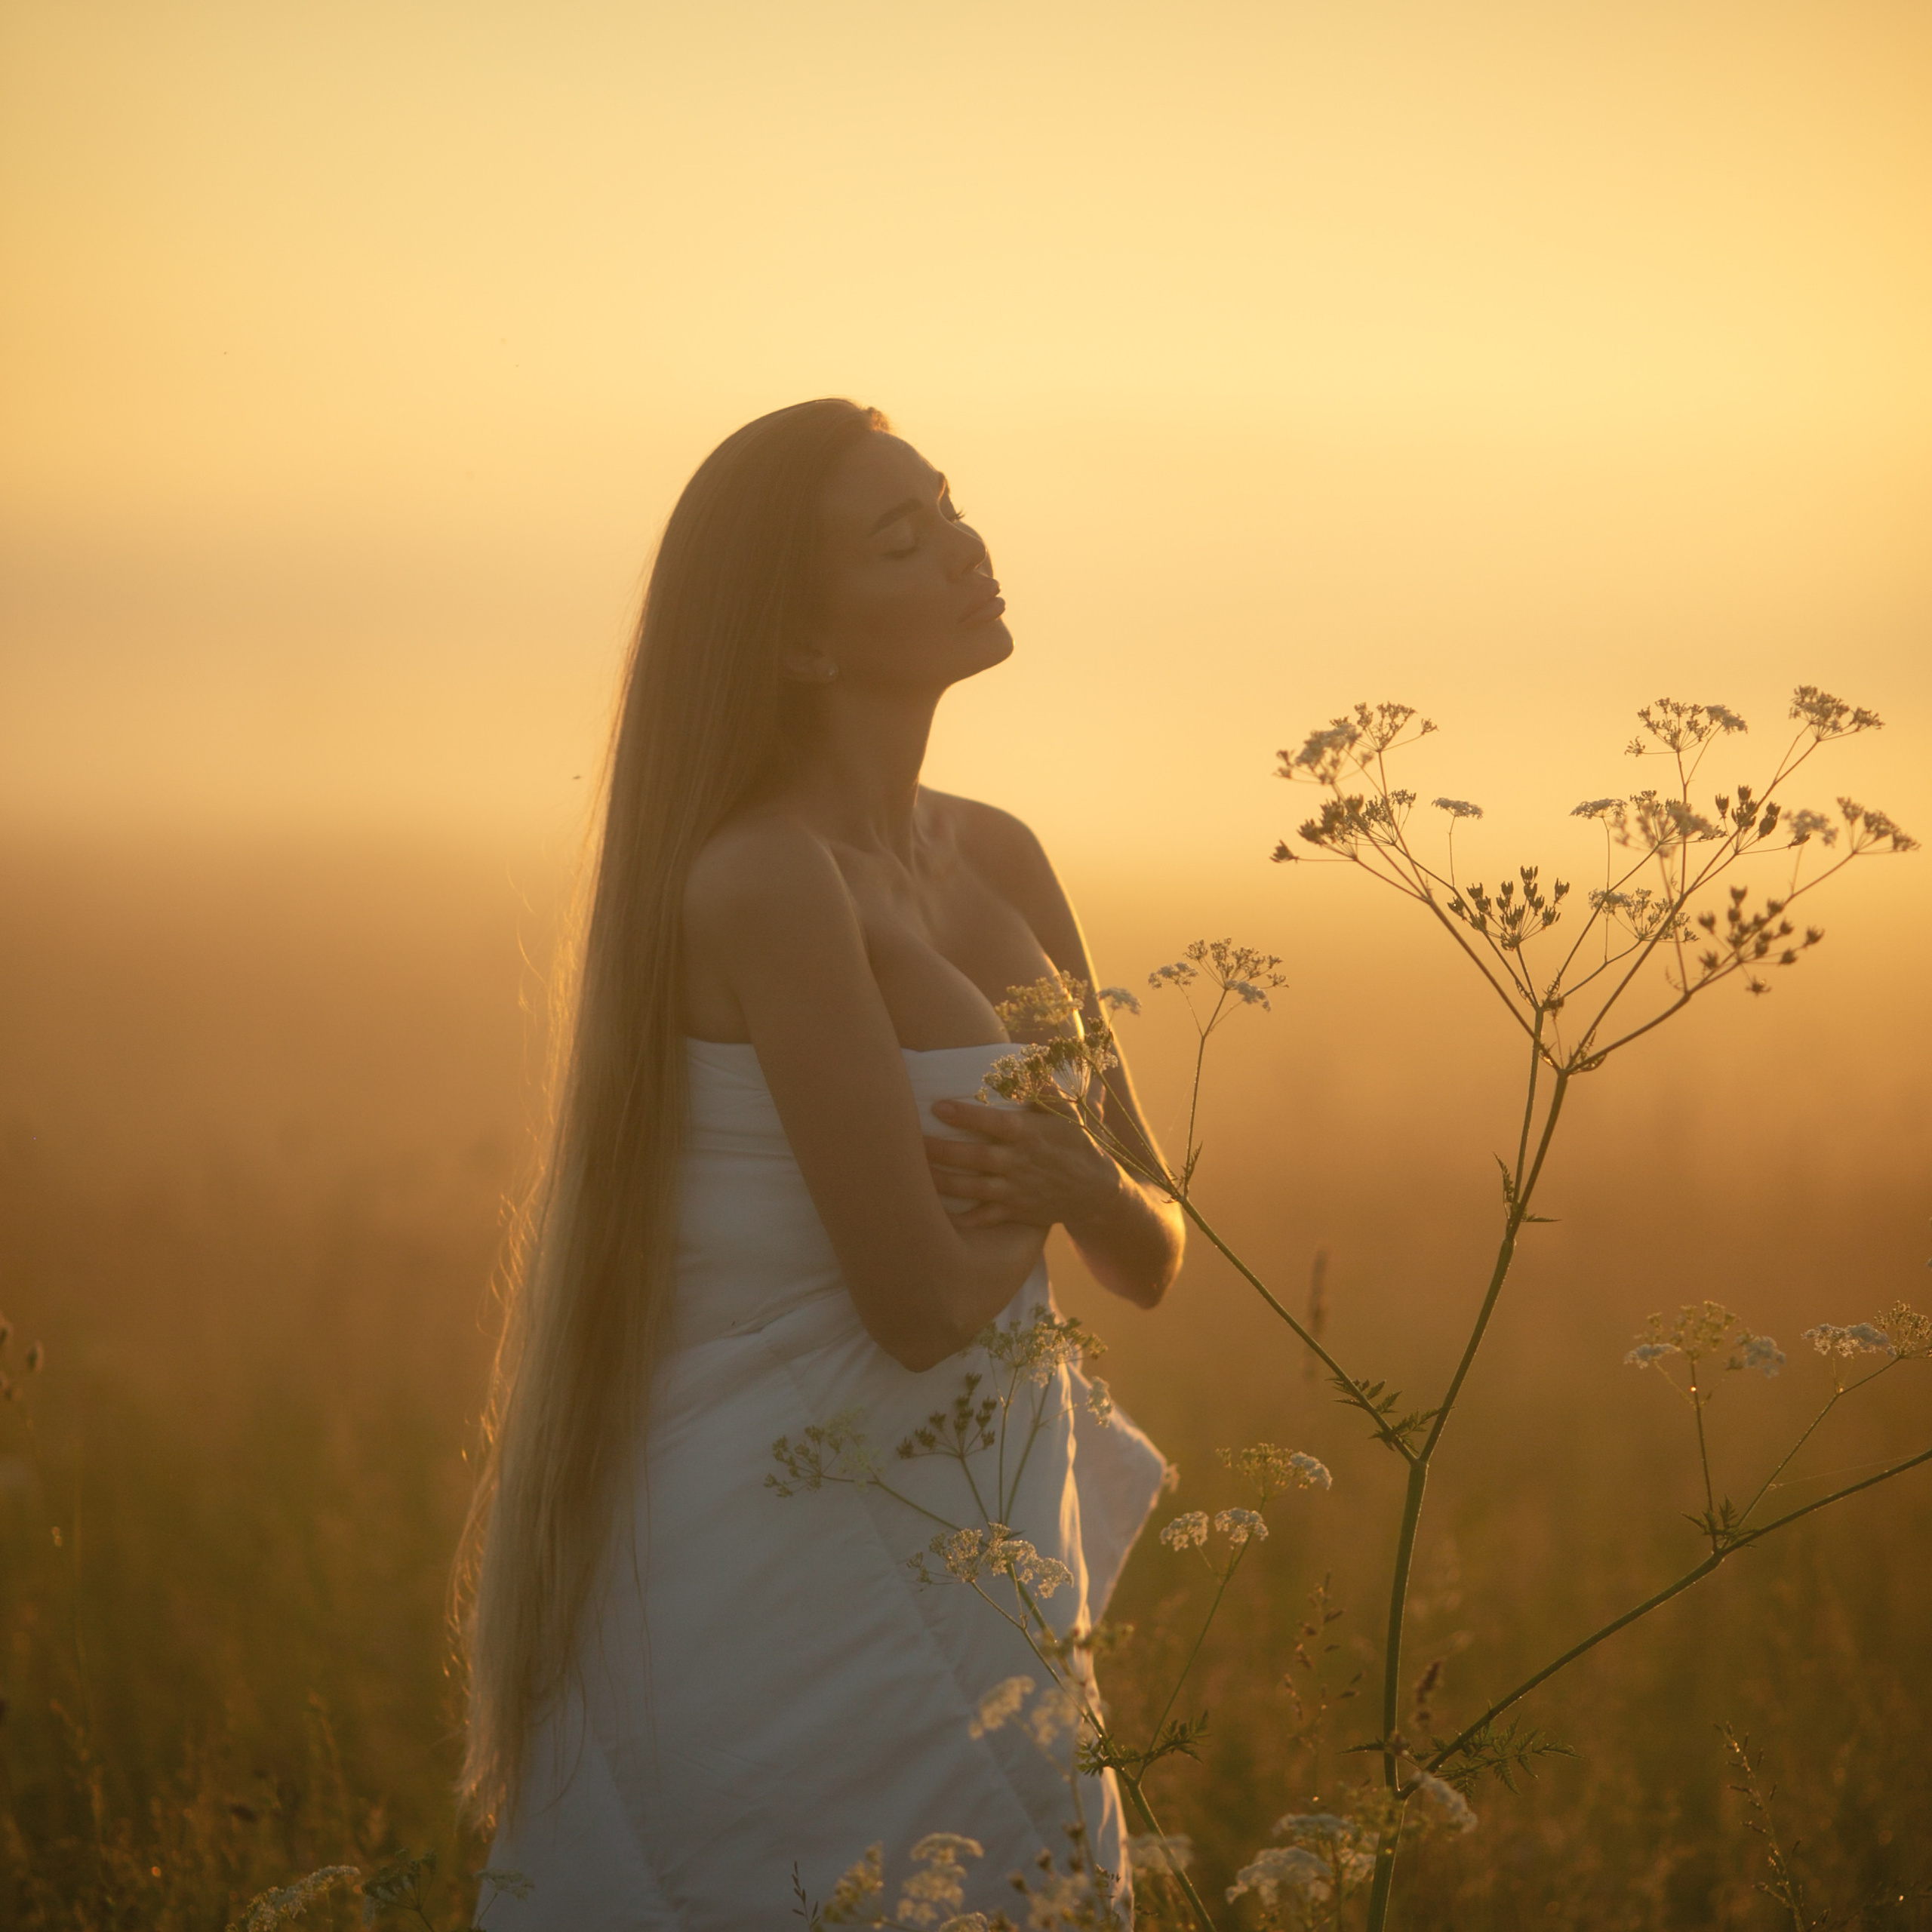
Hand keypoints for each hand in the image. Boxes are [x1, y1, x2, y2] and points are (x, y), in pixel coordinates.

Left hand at [925, 1097, 1124, 1230]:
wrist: (1095, 1192)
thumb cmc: (1076, 1144)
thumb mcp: (1069, 1113)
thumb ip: (1047, 1089)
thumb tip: (1033, 1061)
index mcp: (1029, 1135)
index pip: (994, 1124)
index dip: (966, 1116)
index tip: (937, 1106)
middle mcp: (1018, 1163)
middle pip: (973, 1158)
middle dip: (940, 1151)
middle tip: (908, 1142)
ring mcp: (1014, 1190)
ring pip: (971, 1187)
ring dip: (941, 1181)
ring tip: (911, 1174)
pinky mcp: (1013, 1212)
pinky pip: (981, 1218)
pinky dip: (959, 1218)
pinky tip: (934, 1214)